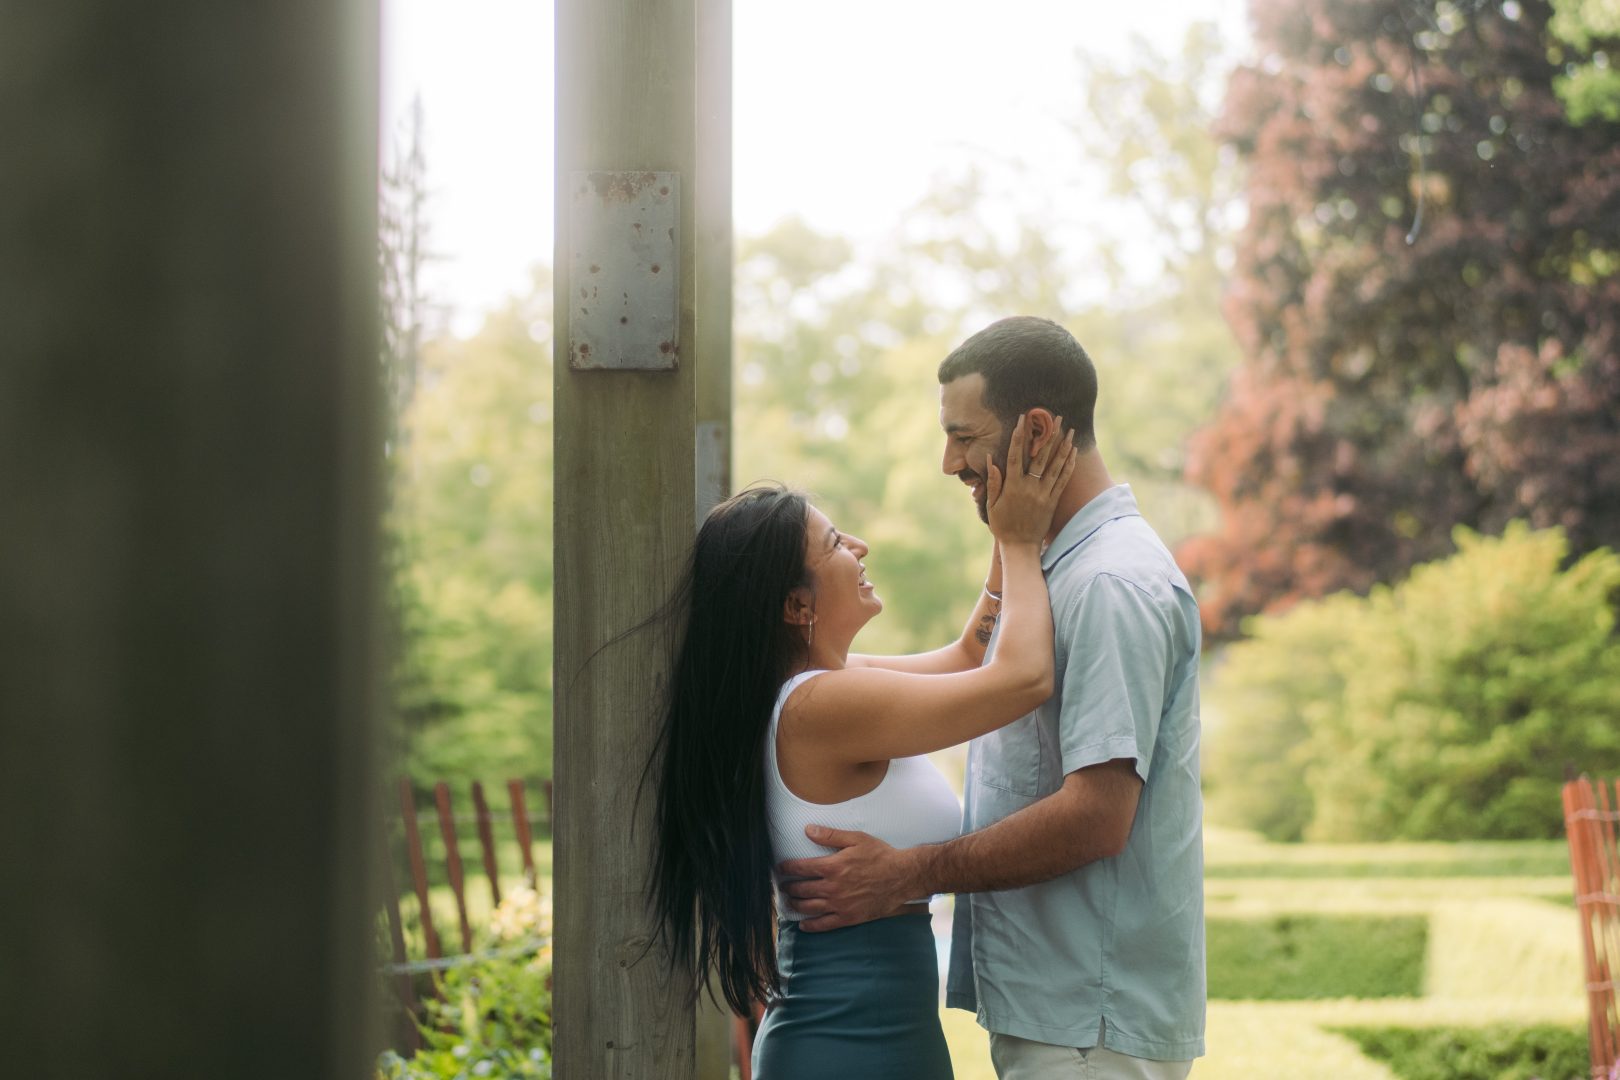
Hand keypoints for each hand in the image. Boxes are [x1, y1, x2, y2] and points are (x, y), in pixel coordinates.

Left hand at [776, 826, 916, 931]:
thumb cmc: (880, 856)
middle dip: (789, 887)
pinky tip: (804, 925)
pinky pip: (824, 925)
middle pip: (802, 889)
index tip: (780, 869)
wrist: (901, 877)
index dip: (787, 868)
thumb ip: (830, 835)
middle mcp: (832, 887)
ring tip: (789, 902)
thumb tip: (808, 830)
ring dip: (795, 905)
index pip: (801, 868)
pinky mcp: (848, 918)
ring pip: (809, 907)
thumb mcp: (856, 839)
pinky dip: (811, 926)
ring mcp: (839, 905)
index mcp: (832, 867)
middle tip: (783, 886)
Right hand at [986, 415, 1077, 545]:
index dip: (1019, 436)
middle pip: (1041, 456)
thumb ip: (992, 482)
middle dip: (1049, 434)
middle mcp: (1029, 488)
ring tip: (1071, 430)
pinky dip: (1068, 465)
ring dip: (1064, 446)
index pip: (1015, 455)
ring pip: (1055, 466)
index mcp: (1012, 486)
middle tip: (1057, 417)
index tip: (1022, 419)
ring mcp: (1043, 494)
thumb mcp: (992, 504)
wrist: (1020, 547)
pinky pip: (1062, 480)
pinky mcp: (1053, 501)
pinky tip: (1073, 452)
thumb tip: (991, 460)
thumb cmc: (1002, 525)